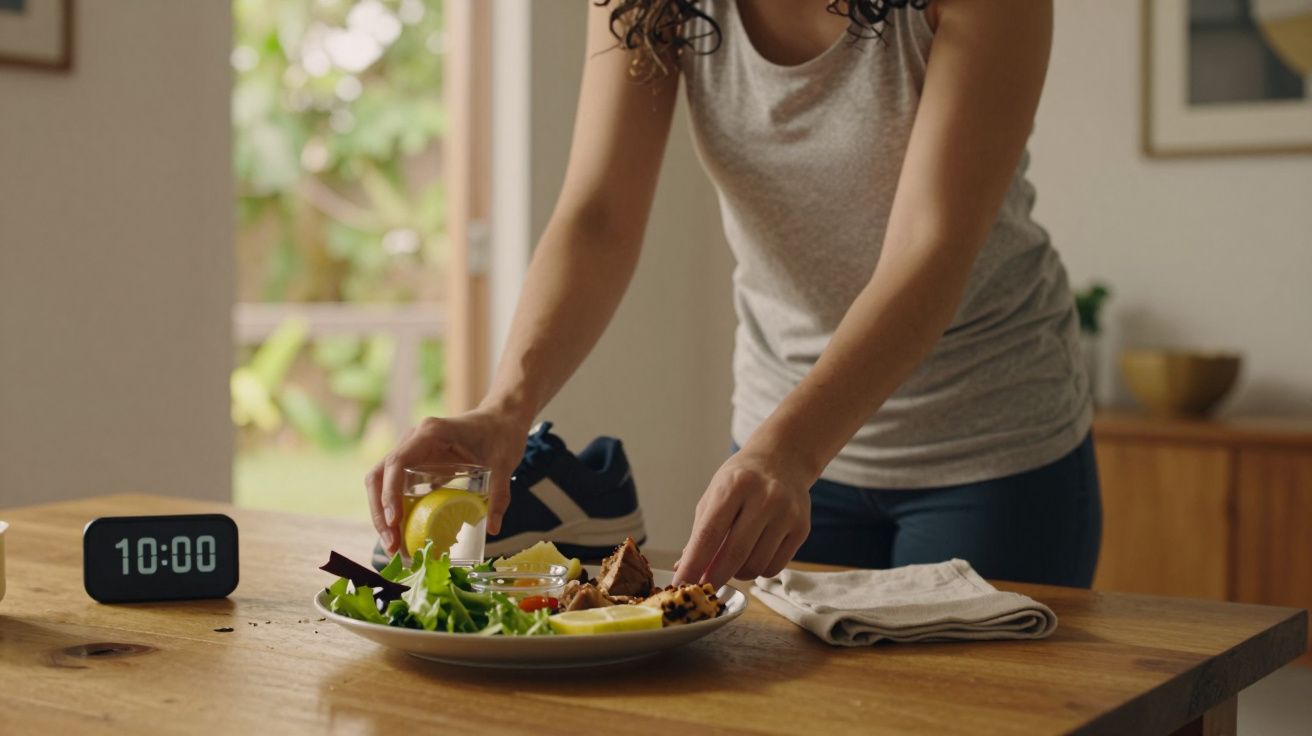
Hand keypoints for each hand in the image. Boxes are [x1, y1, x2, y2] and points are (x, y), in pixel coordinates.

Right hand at [365, 408, 529, 553]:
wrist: (503, 418)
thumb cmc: (502, 434)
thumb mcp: (504, 465)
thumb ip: (499, 496)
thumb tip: (492, 529)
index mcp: (431, 434)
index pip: (397, 462)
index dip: (390, 493)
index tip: (395, 521)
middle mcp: (414, 440)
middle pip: (380, 476)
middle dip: (380, 512)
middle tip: (391, 545)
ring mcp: (413, 451)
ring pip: (382, 483)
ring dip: (383, 514)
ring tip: (393, 546)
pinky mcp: (417, 463)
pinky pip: (396, 487)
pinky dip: (395, 510)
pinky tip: (403, 533)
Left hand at [672, 447, 812, 587]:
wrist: (782, 460)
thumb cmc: (741, 480)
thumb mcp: (714, 495)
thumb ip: (700, 532)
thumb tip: (684, 568)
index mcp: (735, 485)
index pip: (710, 533)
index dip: (694, 563)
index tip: (681, 584)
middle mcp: (765, 497)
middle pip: (735, 553)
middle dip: (714, 577)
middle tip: (704, 586)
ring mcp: (787, 513)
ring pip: (756, 566)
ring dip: (738, 573)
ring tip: (732, 562)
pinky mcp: (802, 528)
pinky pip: (774, 567)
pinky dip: (758, 570)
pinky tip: (753, 556)